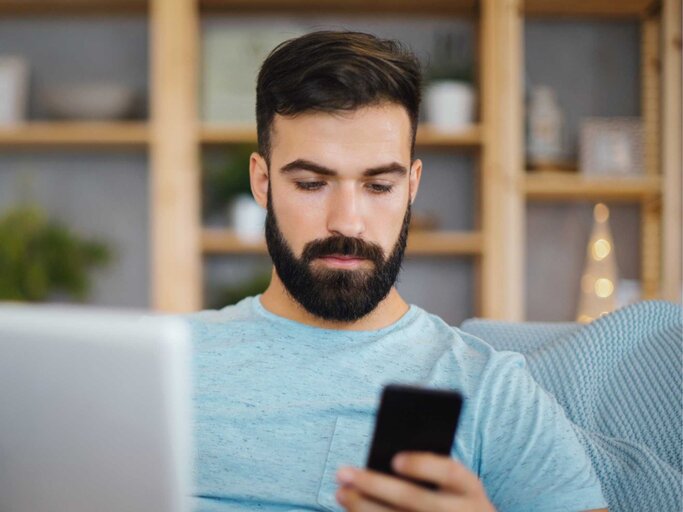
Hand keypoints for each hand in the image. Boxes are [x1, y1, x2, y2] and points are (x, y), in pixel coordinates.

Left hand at [335, 452, 495, 511]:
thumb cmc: (456, 497)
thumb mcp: (456, 483)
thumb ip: (430, 468)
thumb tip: (385, 456)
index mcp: (470, 488)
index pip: (448, 472)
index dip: (422, 465)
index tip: (394, 459)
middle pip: (413, 499)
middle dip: (374, 485)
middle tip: (342, 472)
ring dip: (363, 507)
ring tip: (340, 492)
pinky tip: (352, 511)